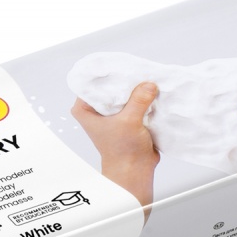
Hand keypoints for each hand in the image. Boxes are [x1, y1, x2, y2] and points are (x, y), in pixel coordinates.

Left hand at [71, 82, 159, 219]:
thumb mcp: (130, 121)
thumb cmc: (123, 152)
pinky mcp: (126, 118)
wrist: (135, 170)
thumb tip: (149, 85)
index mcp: (85, 109)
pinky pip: (133, 102)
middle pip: (110, 86)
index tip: (122, 65)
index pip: (92, 82)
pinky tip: (151, 92)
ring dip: (135, 90)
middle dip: (124, 81)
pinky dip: (142, 99)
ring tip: (146, 79)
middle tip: (138, 70)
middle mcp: (96, 110)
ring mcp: (111, 114)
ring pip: (123, 94)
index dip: (107, 73)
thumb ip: (139, 100)